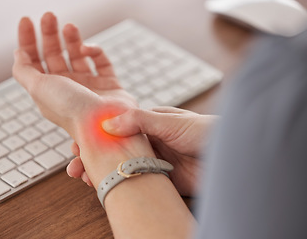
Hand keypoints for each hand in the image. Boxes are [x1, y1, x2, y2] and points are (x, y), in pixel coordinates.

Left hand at [13, 12, 154, 186]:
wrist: (105, 126)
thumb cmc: (72, 110)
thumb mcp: (38, 88)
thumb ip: (23, 70)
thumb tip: (18, 54)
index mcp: (48, 91)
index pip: (33, 62)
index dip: (27, 41)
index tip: (26, 21)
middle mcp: (67, 87)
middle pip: (54, 55)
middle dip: (49, 34)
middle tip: (49, 16)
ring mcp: (88, 85)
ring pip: (77, 55)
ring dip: (71, 39)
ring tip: (69, 26)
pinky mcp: (109, 84)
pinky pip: (101, 62)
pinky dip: (95, 51)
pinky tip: (88, 49)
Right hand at [68, 106, 216, 195]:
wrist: (234, 158)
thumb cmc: (206, 131)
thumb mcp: (171, 121)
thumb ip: (140, 121)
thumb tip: (108, 124)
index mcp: (150, 125)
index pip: (116, 130)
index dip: (96, 136)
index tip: (78, 143)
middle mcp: (149, 143)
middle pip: (115, 151)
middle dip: (93, 157)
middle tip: (75, 166)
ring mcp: (153, 163)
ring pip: (122, 168)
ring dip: (103, 173)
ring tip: (84, 179)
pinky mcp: (161, 181)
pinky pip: (136, 184)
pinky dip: (121, 187)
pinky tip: (107, 188)